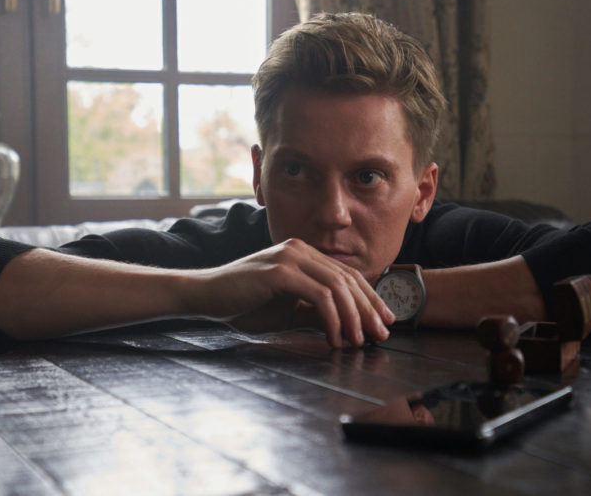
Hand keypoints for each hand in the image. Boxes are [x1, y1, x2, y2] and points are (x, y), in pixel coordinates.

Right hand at [184, 238, 394, 346]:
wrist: (205, 296)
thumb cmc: (243, 304)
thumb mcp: (287, 310)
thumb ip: (315, 313)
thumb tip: (349, 326)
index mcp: (303, 254)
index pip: (347, 275)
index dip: (370, 298)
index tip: (384, 322)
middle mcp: (300, 249)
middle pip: (348, 279)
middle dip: (368, 309)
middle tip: (380, 335)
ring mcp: (290, 256)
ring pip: (338, 286)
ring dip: (353, 317)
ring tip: (358, 342)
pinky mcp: (280, 270)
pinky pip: (319, 295)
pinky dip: (332, 319)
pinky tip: (334, 338)